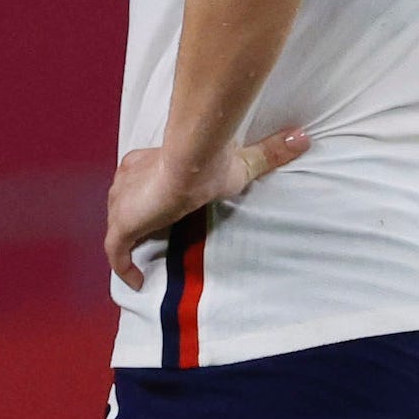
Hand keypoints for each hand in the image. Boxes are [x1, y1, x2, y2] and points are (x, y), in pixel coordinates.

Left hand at [105, 127, 309, 289]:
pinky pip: (116, 252)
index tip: (159, 207)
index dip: (146, 195)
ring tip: (144, 257)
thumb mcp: (242, 161)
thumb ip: (269, 152)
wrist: (192, 164)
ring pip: (118, 224)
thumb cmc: (211, 161)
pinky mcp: (123, 225)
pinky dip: (124, 267)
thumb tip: (302, 137)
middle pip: (123, 201)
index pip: (139, 180)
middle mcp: (126, 179)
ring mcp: (121, 203)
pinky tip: (136, 281)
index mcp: (144, 162)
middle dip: (134, 217)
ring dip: (129, 240)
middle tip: (152, 234)